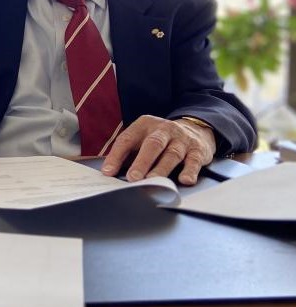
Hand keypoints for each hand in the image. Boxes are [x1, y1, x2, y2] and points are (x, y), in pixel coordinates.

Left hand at [100, 115, 215, 185]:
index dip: (116, 156)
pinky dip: (190, 171)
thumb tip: (109, 172)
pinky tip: (185, 180)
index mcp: (144, 125)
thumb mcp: (143, 138)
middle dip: (141, 162)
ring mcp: (182, 139)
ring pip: (172, 154)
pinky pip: (194, 161)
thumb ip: (128, 153)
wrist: (196, 128)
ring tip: (153, 181)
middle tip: (133, 178)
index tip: (108, 172)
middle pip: (152, 145)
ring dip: (162, 168)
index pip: (127, 139)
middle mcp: (163, 130)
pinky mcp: (198, 150)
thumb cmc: (161, 139)